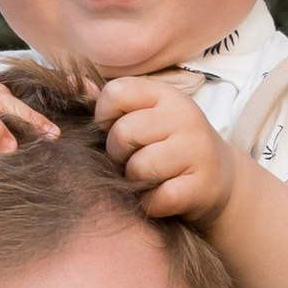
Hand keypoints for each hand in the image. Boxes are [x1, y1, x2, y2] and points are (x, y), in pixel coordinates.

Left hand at [96, 74, 236, 226]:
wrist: (220, 178)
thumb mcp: (149, 116)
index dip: (104, 116)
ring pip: (138, 169)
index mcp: (166, 95)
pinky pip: (156, 198)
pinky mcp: (201, 186)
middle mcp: (184, 117)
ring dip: (134, 182)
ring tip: (147, 179)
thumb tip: (68, 83)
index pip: (116, 92)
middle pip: (123, 134)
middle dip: (118, 155)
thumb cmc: (170, 145)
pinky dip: (151, 204)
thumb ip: (113, 104)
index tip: (113, 129)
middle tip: (132, 161)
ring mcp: (196, 151)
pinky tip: (160, 198)